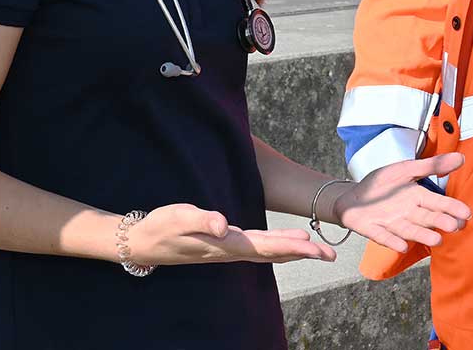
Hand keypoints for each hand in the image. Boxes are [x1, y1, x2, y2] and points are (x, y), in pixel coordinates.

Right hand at [126, 203, 336, 265]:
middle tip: (331, 255)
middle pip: (273, 252)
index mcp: (224, 245)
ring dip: (294, 251)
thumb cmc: (160, 228)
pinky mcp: (226, 245)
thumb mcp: (177, 218)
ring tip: (319, 250)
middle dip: (303, 253)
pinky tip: (289, 244)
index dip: (290, 246)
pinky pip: (259, 248)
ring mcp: (229, 250)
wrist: (142, 243)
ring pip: (269, 252)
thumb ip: (201, 220)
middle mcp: (231, 250)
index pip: (264, 246)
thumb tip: (224, 225)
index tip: (314, 247)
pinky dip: (279, 246)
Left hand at [336, 152, 471, 252]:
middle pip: (426, 218)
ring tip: (436, 240)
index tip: (467, 213)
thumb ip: (431, 165)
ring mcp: (391, 223)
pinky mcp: (374, 230)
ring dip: (422, 235)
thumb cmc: (382, 184)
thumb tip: (461, 157)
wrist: (353, 195)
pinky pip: (384, 237)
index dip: (452, 207)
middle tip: (455, 227)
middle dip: (440, 222)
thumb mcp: (406, 169)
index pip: (438, 203)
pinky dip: (392, 241)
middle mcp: (408, 213)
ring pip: (409, 230)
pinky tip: (402, 246)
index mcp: (417, 197)